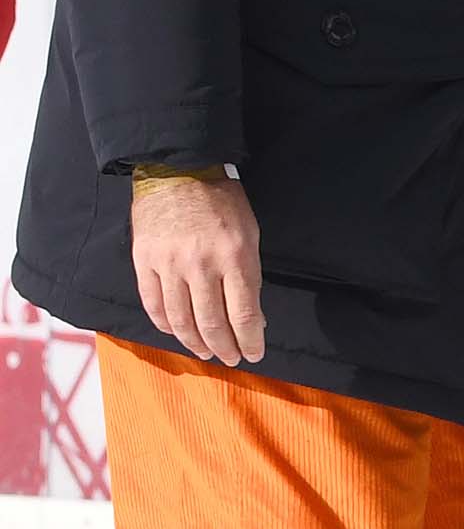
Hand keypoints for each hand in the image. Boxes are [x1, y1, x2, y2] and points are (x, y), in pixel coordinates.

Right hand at [130, 173, 265, 364]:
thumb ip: (250, 277)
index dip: (250, 341)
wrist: (176, 170)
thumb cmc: (222, 203)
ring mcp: (168, 264)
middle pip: (212, 323)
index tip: (254, 354)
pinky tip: (177, 332)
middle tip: (230, 358)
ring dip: (195, 343)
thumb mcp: (249, 236)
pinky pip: (153, 304)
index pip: (244, 314)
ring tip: (206, 352)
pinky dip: (165, 325)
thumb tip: (253, 319)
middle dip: (225, 348)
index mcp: (234, 258)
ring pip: (181, 320)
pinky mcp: (143, 261)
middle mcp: (201, 265)